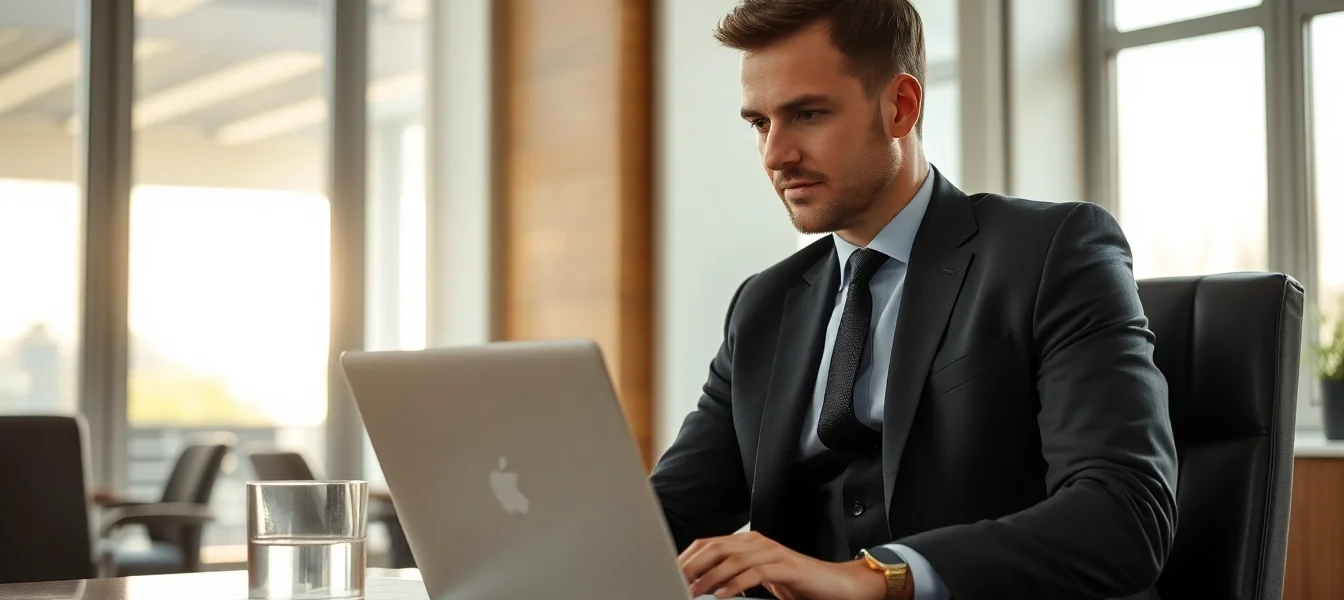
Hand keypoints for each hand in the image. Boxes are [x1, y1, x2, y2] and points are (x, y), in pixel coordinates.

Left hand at [678, 531, 887, 599]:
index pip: (709, 544)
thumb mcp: (760, 580)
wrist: (838, 586)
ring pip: (733, 559)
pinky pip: (757, 573)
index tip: (669, 573)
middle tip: (675, 581)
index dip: (687, 557)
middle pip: (716, 547)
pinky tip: (723, 595)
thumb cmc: (798, 585)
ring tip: (694, 591)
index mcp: (749, 543)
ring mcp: (774, 553)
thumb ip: (734, 578)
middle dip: (692, 565)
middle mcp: (758, 543)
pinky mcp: (788, 567)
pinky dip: (736, 584)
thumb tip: (702, 586)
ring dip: (710, 577)